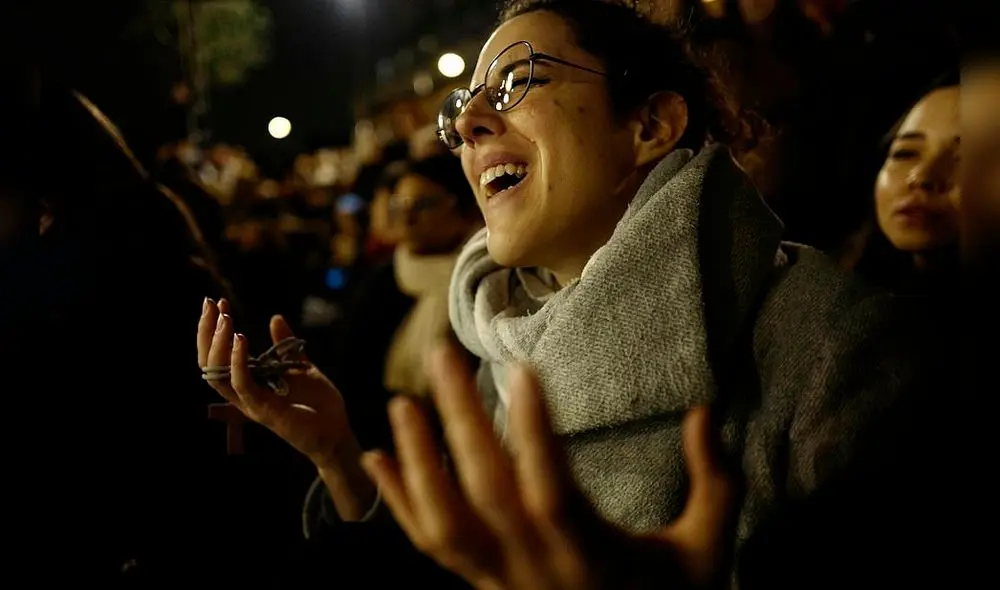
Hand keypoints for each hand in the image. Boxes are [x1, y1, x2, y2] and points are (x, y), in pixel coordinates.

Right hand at [197, 299, 352, 465]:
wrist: (336, 434)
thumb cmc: (318, 405)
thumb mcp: (300, 366)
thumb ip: (286, 345)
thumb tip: (275, 318)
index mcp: (248, 384)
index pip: (217, 356)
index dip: (212, 331)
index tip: (217, 303)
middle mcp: (243, 394)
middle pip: (209, 363)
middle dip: (206, 332)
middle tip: (211, 304)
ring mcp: (251, 403)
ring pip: (218, 373)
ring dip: (218, 344)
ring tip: (224, 319)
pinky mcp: (264, 410)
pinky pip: (243, 384)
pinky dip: (239, 361)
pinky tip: (241, 338)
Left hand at [361, 344, 733, 589]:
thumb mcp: (707, 550)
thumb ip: (713, 482)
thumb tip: (706, 412)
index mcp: (590, 552)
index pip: (554, 488)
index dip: (535, 432)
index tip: (522, 368)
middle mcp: (535, 564)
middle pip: (485, 490)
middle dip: (460, 419)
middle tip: (442, 355)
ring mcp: (499, 579)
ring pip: (443, 522)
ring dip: (417, 462)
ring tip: (400, 402)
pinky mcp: (479, 585)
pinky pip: (430, 547)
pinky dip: (399, 502)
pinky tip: (378, 459)